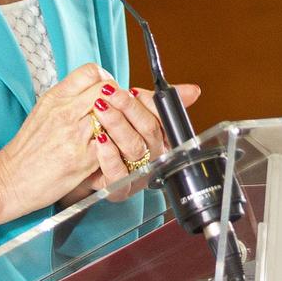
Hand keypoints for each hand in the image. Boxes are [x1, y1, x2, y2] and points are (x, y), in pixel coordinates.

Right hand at [0, 63, 119, 218]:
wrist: (9, 181)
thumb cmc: (27, 149)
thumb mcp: (42, 112)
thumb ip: (68, 98)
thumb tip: (95, 90)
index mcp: (55, 98)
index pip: (91, 72)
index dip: (105, 79)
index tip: (107, 92)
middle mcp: (65, 112)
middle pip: (106, 90)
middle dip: (118, 100)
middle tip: (118, 112)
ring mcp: (75, 135)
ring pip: (114, 115)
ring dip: (119, 123)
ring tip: (115, 131)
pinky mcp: (83, 159)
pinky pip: (112, 144)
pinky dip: (115, 146)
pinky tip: (109, 150)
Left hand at [84, 82, 200, 196]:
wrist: (88, 162)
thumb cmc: (114, 136)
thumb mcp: (135, 114)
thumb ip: (157, 101)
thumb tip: (193, 91)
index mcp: (164, 139)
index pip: (163, 117)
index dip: (147, 102)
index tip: (132, 90)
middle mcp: (155, 158)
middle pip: (149, 130)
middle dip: (129, 108)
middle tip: (110, 93)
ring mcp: (139, 175)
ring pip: (134, 148)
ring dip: (116, 124)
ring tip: (100, 107)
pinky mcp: (120, 190)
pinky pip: (118, 173)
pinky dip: (109, 154)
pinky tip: (100, 139)